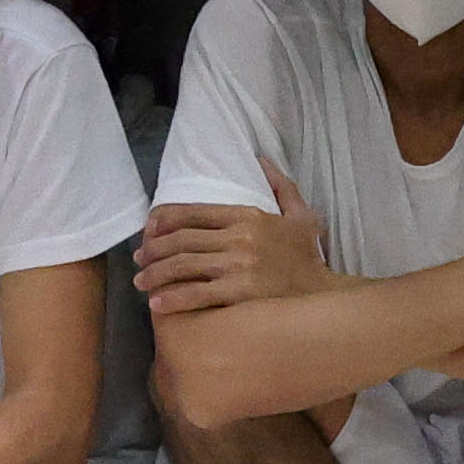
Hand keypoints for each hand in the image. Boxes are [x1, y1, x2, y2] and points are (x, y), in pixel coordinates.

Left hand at [136, 170, 334, 316]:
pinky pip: (197, 293)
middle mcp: (239, 237)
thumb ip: (280, 186)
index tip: (148, 230)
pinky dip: (173, 298)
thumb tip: (261, 160)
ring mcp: (239, 265)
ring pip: (184, 265)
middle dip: (154, 249)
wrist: (325, 296)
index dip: (165, 220)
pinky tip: (158, 304)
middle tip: (138, 260)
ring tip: (141, 282)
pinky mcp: (240, 293)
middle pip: (183, 239)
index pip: (196, 213)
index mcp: (248, 216)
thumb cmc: (309, 258)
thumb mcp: (301, 215)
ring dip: (156, 273)